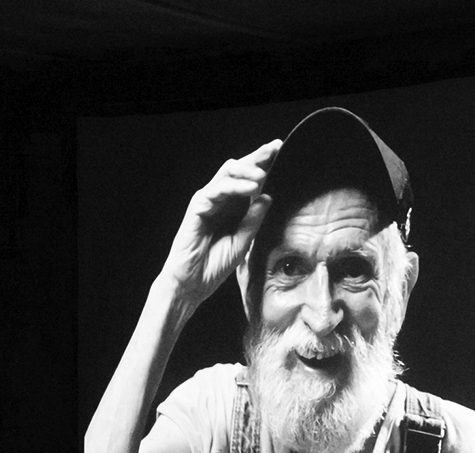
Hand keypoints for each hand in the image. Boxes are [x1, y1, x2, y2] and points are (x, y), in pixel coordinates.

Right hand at [160, 139, 282, 308]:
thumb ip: (254, 219)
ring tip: (264, 173)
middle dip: (258, 157)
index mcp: (234, 207)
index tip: (281, 151)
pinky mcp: (198, 207)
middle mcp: (221, 199)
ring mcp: (208, 201)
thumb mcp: (244, 241)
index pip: (250, 179)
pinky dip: (235, 187)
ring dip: (248, 170)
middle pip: (239, 169)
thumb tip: (268, 195)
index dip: (265, 164)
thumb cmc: (215, 264)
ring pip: (228, 173)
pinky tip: (251, 188)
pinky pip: (217, 190)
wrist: (193, 283)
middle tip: (275, 147)